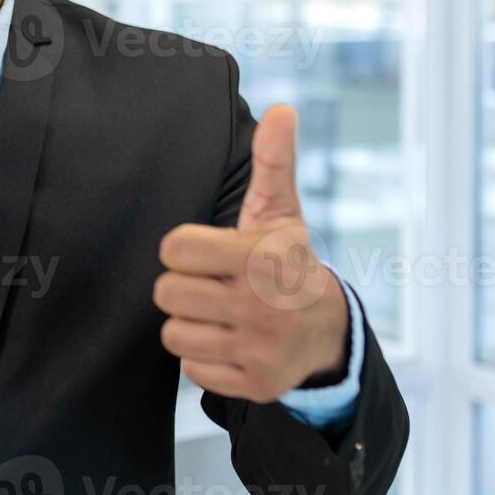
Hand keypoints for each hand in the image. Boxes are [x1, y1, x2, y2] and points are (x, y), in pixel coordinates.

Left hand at [153, 104, 349, 402]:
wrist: (328, 332)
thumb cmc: (287, 262)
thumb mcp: (281, 213)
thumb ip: (273, 162)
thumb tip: (282, 109)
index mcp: (261, 257)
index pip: (173, 249)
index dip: (183, 250)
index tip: (205, 252)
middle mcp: (262, 304)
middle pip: (166, 293)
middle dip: (183, 287)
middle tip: (210, 285)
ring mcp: (260, 348)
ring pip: (174, 334)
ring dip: (190, 324)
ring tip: (218, 313)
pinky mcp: (255, 384)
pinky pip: (191, 370)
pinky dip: (203, 358)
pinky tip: (228, 341)